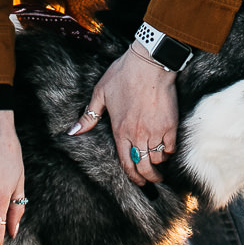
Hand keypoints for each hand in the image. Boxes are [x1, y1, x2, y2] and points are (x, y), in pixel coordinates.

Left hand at [68, 47, 177, 185]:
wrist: (149, 62)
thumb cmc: (124, 74)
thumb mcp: (100, 93)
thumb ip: (89, 116)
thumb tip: (72, 132)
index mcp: (120, 130)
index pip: (126, 163)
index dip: (132, 177)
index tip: (138, 182)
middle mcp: (137, 135)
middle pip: (144, 167)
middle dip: (148, 178)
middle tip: (151, 180)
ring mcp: (155, 131)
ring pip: (158, 159)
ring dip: (158, 163)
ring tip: (158, 162)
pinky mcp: (170, 124)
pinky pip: (171, 147)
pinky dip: (169, 151)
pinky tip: (167, 149)